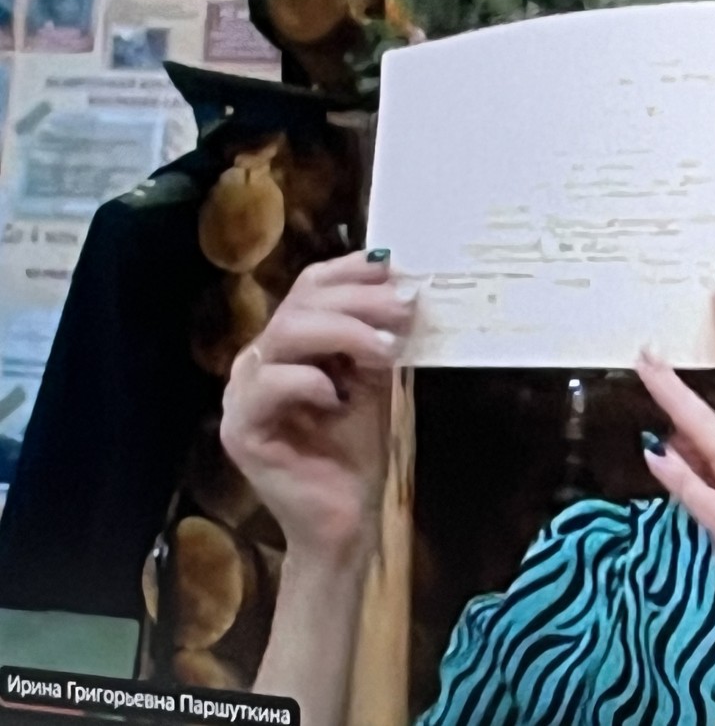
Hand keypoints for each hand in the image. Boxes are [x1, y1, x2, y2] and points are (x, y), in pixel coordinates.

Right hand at [220, 250, 417, 566]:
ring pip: (284, 334)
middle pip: (300, 304)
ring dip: (343, 332)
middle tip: (404, 308)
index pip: (308, 288)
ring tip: (386, 348)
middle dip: (359, 300)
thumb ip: (375, 338)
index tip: (394, 266)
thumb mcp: (373, 381)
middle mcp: (258, 362)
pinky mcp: (240, 429)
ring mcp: (242, 395)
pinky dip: (310, 381)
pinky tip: (340, 396)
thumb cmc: (355, 451)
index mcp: (287, 346)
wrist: (347, 519)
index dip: (349, 271)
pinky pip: (268, 385)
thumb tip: (401, 287)